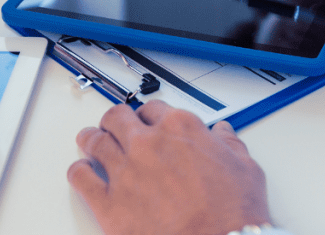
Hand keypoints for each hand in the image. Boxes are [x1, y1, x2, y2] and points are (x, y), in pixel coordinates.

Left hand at [68, 101, 271, 234]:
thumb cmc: (232, 214)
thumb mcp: (246, 169)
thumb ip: (230, 145)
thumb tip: (224, 135)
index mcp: (181, 129)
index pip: (155, 109)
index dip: (149, 116)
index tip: (148, 122)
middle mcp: (148, 144)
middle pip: (118, 118)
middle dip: (115, 120)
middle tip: (114, 126)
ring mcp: (125, 171)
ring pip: (95, 141)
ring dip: (91, 139)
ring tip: (89, 141)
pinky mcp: (109, 202)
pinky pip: (81, 178)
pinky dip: (78, 172)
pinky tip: (82, 173)